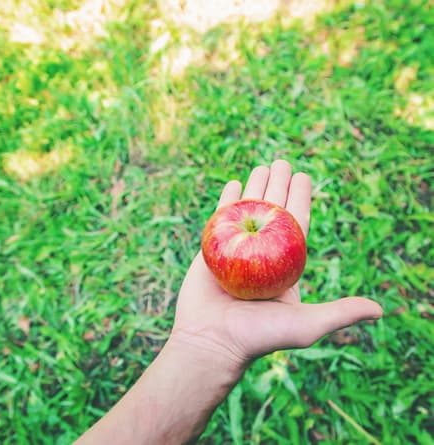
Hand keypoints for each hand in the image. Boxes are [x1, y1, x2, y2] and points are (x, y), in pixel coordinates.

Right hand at [172, 160, 382, 370]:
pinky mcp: (210, 250)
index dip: (301, 199)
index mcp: (283, 266)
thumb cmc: (258, 336)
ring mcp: (234, 250)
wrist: (211, 342)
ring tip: (261, 167)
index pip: (295, 225)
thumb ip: (340, 313)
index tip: (304, 177)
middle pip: (272, 212)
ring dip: (254, 187)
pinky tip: (233, 184)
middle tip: (281, 162)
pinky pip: (220, 220)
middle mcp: (261, 255)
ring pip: (247, 211)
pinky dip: (226, 201)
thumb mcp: (306, 325)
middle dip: (278, 185)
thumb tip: (379, 310)